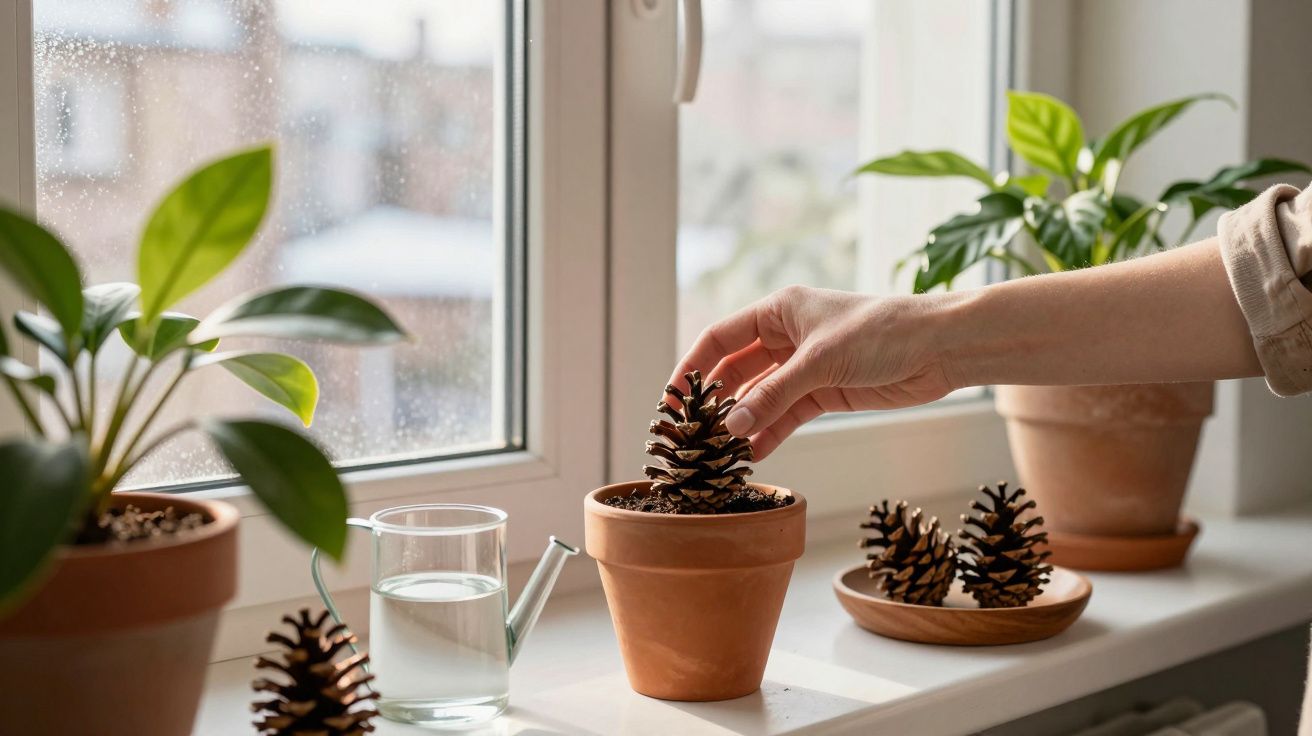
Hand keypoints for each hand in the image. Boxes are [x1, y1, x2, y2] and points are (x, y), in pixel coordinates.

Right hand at [669, 285, 955, 459]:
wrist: (940, 348)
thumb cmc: (882, 332)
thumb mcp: (819, 362)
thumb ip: (773, 396)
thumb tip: (732, 427)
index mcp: (779, 310)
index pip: (720, 338)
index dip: (692, 368)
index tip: (672, 400)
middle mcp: (787, 336)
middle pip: (736, 371)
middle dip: (715, 402)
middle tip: (692, 435)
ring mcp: (806, 367)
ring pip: (761, 397)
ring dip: (742, 422)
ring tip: (719, 451)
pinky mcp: (826, 392)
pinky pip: (787, 415)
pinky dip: (770, 433)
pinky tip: (753, 454)